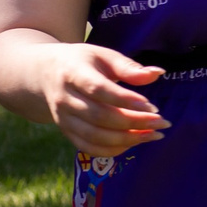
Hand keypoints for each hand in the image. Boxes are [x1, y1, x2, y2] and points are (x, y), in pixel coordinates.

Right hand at [39, 43, 167, 156]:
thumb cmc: (82, 62)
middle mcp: (65, 99)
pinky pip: (88, 147)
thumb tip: (158, 73)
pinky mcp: (66, 132)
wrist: (45, 74)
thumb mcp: (103, 56)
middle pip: (100, 117)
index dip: (126, 100)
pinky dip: (113, 150)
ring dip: (127, 139)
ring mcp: (63, 118)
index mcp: (73, 74)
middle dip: (134, 122)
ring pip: (95, 136)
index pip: (99, 90)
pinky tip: (135, 142)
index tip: (153, 106)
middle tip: (162, 122)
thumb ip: (129, 67)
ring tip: (154, 135)